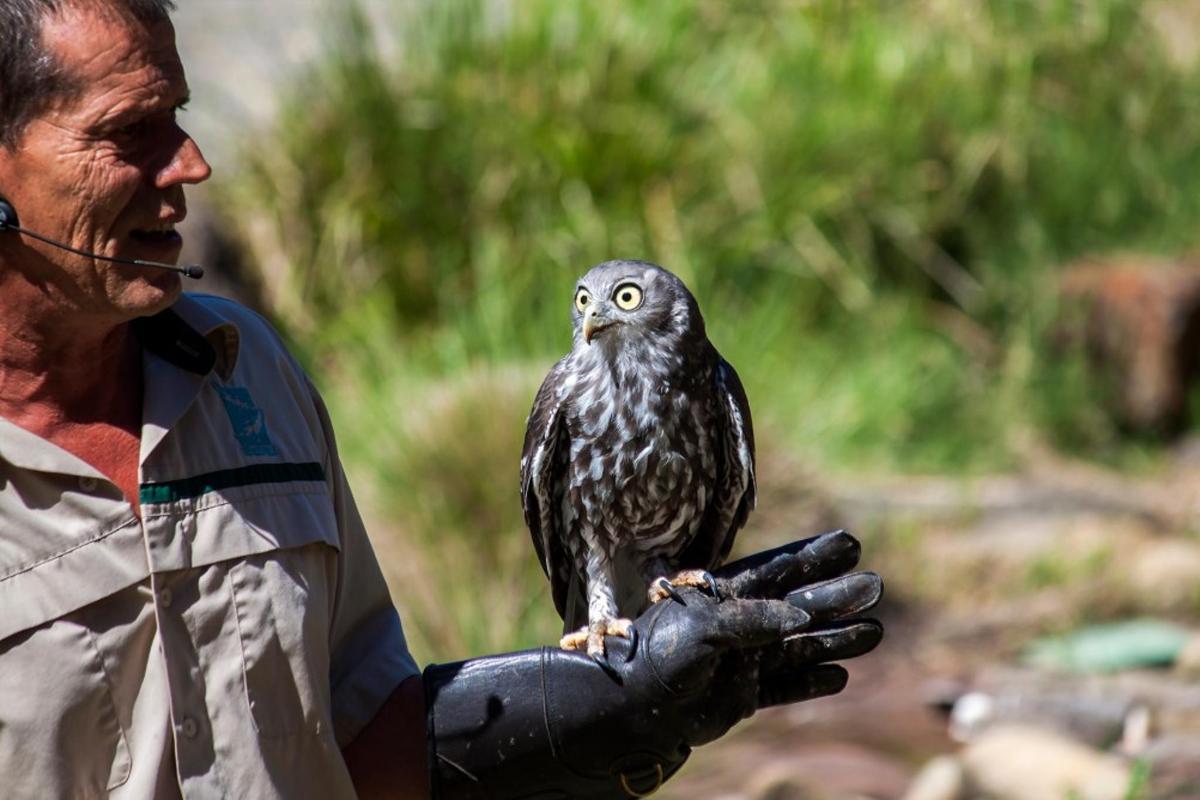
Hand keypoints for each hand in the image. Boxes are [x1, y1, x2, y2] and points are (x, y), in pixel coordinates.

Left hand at [629, 529, 883, 747]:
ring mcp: (744, 658)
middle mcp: (740, 623)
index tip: (849, 543)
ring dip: (835, 639)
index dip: (814, 557)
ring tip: (874, 631)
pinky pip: (786, 685)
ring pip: (799, 646)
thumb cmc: (660, 653)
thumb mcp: (702, 627)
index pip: (779, 570)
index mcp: (727, 595)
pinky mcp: (743, 693)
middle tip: (875, 584)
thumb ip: (748, 620)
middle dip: (836, 596)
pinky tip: (840, 675)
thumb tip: (798, 615)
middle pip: (799, 605)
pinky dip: (812, 681)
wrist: (634, 705)